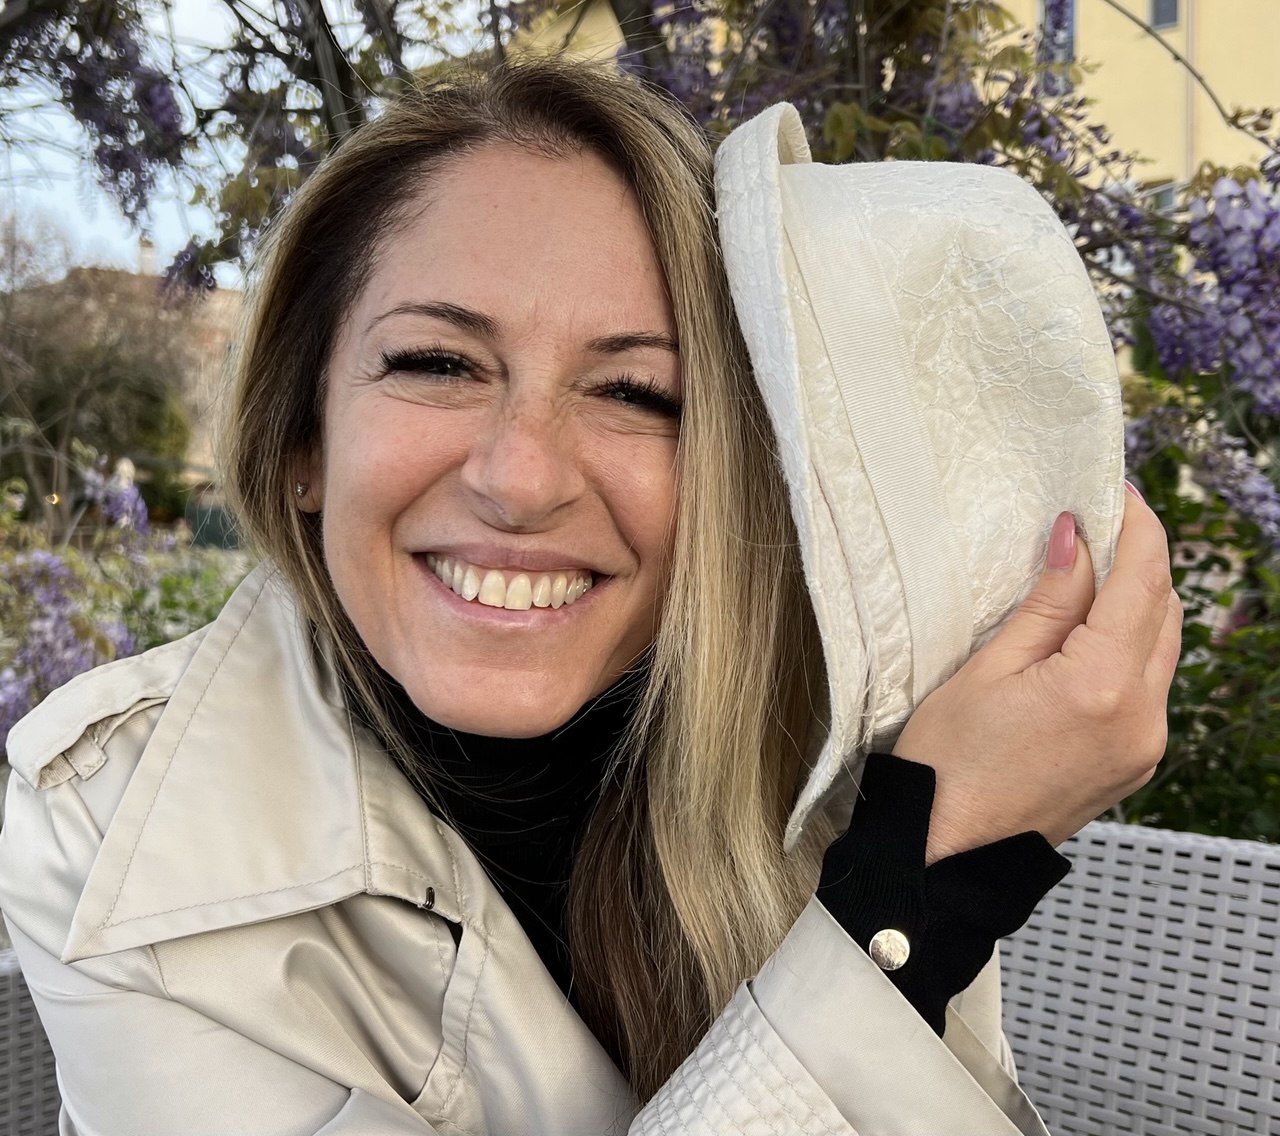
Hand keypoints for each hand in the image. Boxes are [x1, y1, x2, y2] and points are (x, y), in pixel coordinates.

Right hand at [893, 485, 1182, 863]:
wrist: (946, 857)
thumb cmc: (947, 767)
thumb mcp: (987, 670)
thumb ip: (1046, 603)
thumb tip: (1077, 539)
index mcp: (1101, 687)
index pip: (1142, 582)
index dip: (1138, 528)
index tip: (1121, 493)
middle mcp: (1141, 717)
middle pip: (1165, 612)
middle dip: (1140, 562)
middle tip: (1098, 525)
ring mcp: (1145, 746)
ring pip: (1162, 649)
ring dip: (1138, 604)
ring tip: (1090, 574)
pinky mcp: (1135, 763)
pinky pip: (1149, 687)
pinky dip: (1130, 648)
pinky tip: (1090, 635)